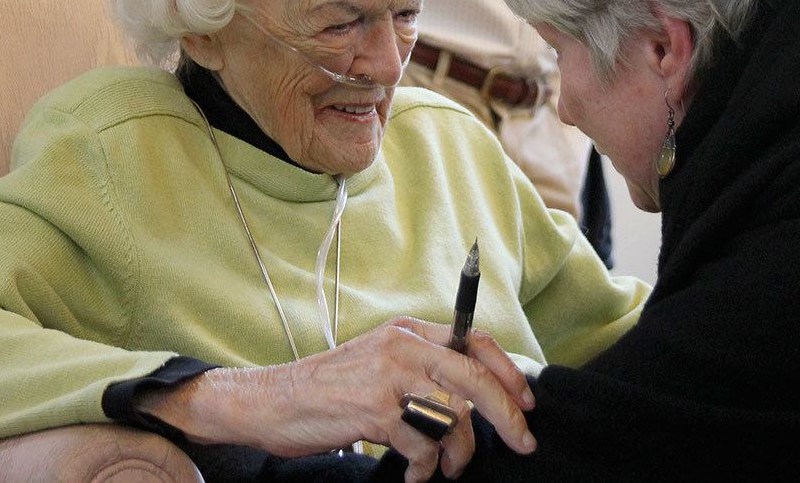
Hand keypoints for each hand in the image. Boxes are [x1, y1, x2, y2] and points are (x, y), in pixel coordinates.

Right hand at [139, 318, 536, 482]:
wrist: (273, 400)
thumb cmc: (330, 387)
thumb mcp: (380, 360)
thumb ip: (422, 366)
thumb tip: (472, 393)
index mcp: (409, 331)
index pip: (476, 340)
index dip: (508, 372)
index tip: (526, 401)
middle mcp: (403, 347)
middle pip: (476, 378)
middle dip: (507, 415)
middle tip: (523, 442)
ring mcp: (389, 378)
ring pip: (453, 416)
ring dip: (459, 452)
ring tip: (446, 467)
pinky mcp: (374, 411)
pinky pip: (422, 446)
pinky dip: (425, 468)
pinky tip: (414, 473)